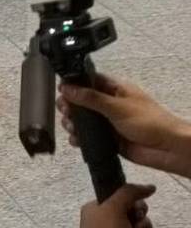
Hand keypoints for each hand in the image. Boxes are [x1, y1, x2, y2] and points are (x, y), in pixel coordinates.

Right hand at [59, 74, 190, 177]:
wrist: (168, 149)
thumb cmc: (148, 121)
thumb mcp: (117, 106)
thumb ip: (90, 98)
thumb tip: (66, 88)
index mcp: (115, 89)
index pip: (89, 81)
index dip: (73, 84)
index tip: (61, 91)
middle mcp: (109, 104)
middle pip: (82, 101)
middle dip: (70, 106)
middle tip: (65, 111)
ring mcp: (108, 122)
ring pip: (83, 120)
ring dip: (73, 123)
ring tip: (71, 127)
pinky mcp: (109, 139)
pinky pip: (89, 136)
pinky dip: (80, 138)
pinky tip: (76, 140)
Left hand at [79, 183, 154, 227]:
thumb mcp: (113, 207)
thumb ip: (128, 192)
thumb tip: (150, 186)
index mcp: (95, 208)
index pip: (118, 196)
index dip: (130, 199)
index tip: (134, 204)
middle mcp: (106, 219)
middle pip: (132, 209)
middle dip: (139, 213)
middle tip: (134, 218)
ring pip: (141, 222)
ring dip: (143, 224)